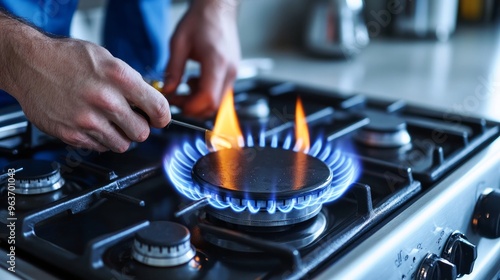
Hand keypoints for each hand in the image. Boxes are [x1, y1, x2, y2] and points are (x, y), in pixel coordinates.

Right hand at [0, 22, 170, 151]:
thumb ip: (131, 82)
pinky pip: (99, 148)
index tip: (160, 120)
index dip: (162, 117)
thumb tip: (149, 102)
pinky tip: (92, 124)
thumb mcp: (107, 59)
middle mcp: (105, 100)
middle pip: (142, 133)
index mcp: (119, 77)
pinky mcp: (72, 134)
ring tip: (110, 122)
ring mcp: (87, 120)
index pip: (158, 108)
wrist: (29, 63)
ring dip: (120, 136)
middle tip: (131, 120)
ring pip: (122, 145)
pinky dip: (100, 140)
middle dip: (139, 128)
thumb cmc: (67, 58)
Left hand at [163, 0, 239, 117]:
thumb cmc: (201, 20)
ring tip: (185, 88)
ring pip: (218, 103)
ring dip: (199, 102)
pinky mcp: (232, 73)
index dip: (190, 106)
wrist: (218, 8)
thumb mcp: (179, 42)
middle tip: (176, 98)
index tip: (175, 102)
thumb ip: (173, 69)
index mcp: (217, 63)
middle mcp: (229, 71)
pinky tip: (195, 82)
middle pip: (215, 106)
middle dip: (194, 108)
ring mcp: (233, 74)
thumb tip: (168, 90)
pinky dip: (206, 95)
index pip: (208, 98)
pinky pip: (220, 94)